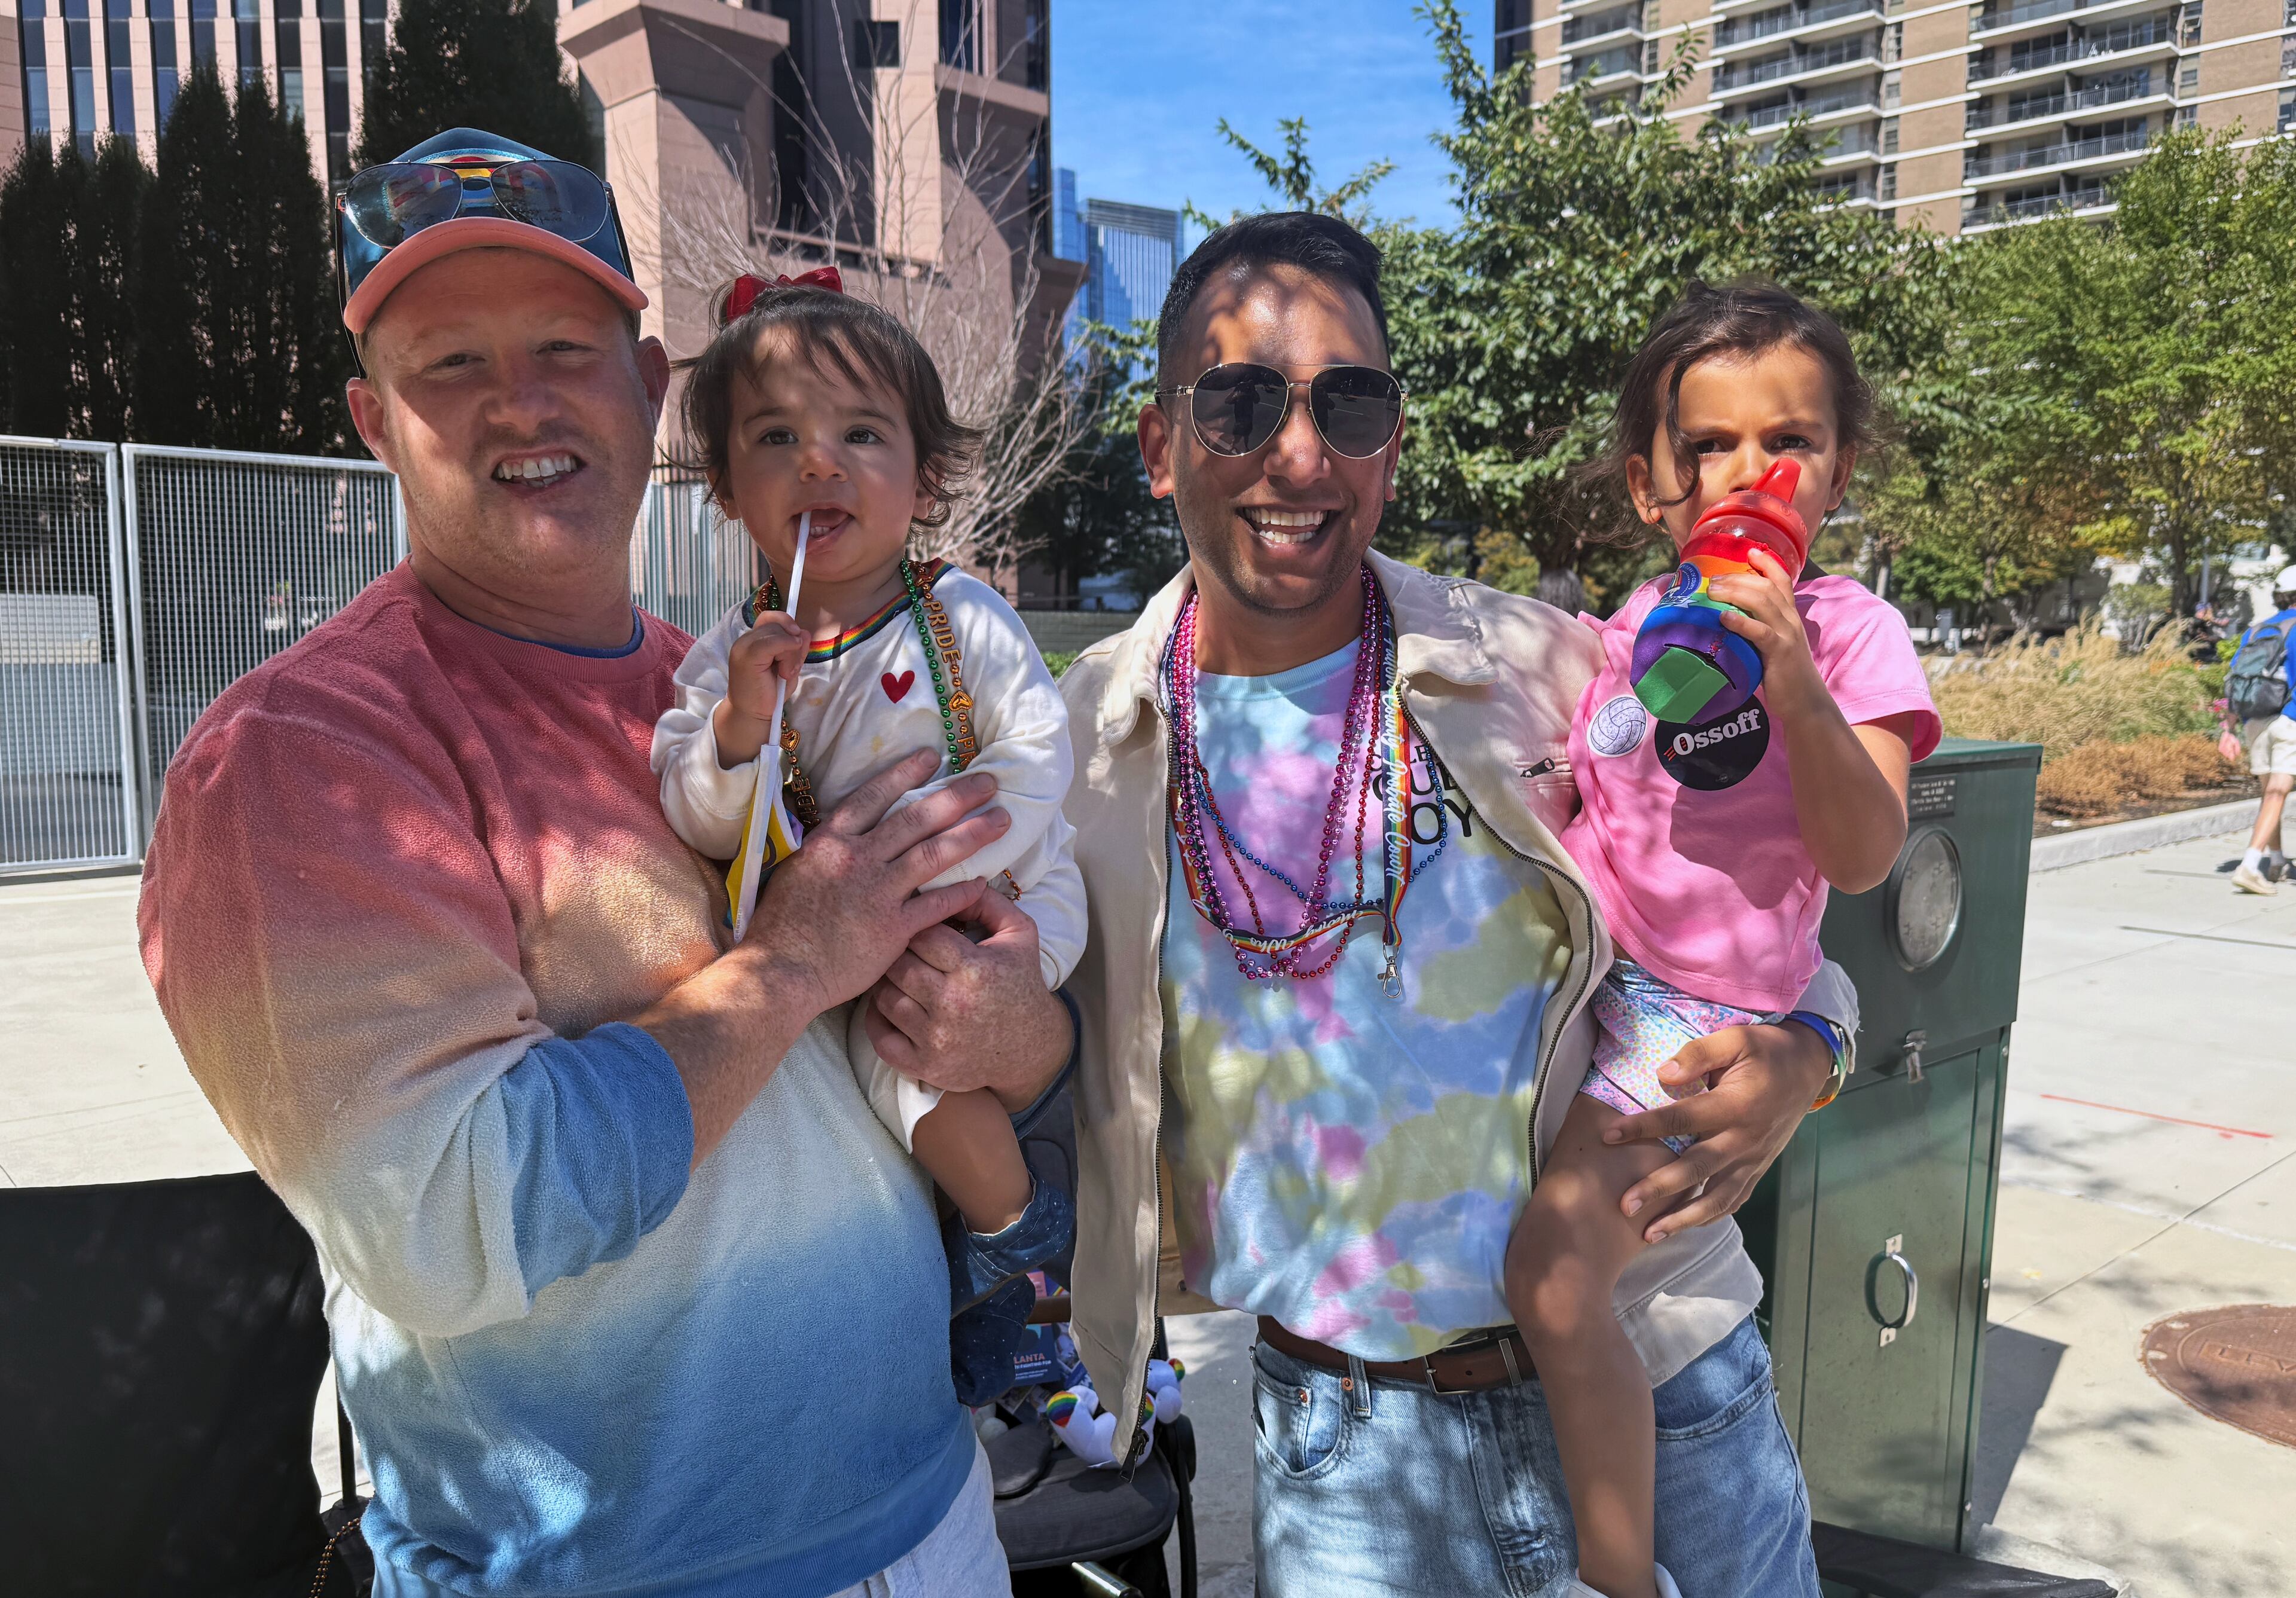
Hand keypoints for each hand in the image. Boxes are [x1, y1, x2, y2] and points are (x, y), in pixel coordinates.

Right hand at [714, 610, 807, 764]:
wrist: (753, 715)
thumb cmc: (769, 693)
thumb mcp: (788, 666)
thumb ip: (795, 648)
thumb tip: (804, 632)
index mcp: (753, 640)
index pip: (771, 617)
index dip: (787, 624)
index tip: (797, 644)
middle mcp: (745, 640)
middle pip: (778, 624)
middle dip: (793, 643)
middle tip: (791, 669)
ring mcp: (744, 646)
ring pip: (779, 633)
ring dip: (791, 653)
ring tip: (785, 674)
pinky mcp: (747, 656)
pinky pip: (774, 641)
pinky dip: (787, 654)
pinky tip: (784, 672)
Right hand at [744, 750, 1007, 1019]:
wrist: (778, 971)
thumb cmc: (780, 925)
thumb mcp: (795, 871)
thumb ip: (826, 850)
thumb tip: (846, 835)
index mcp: (830, 841)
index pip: (873, 796)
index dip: (904, 773)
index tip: (932, 757)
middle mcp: (857, 859)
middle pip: (915, 818)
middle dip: (956, 796)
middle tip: (989, 783)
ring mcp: (877, 892)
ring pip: (933, 854)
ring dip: (971, 835)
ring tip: (1001, 821)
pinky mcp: (892, 929)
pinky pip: (935, 904)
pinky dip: (960, 891)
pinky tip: (984, 882)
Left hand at [863, 889, 1071, 1111]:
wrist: (1030, 1049)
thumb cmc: (1021, 984)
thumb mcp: (1020, 935)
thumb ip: (989, 902)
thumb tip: (955, 879)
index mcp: (974, 969)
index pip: (922, 932)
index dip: (917, 924)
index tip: (920, 925)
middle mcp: (952, 1005)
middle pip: (898, 963)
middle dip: (898, 951)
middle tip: (903, 947)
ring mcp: (935, 1038)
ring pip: (884, 996)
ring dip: (886, 982)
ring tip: (898, 974)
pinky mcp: (922, 1065)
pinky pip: (880, 1037)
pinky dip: (877, 1019)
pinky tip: (889, 1005)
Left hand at [1598, 1020, 1833, 1242]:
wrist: (1808, 1068)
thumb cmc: (1766, 1050)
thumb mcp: (1735, 1039)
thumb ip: (1698, 1054)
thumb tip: (1662, 1075)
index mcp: (1736, 1105)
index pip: (1681, 1118)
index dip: (1643, 1127)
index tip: (1608, 1136)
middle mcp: (1744, 1139)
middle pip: (1696, 1168)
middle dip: (1659, 1189)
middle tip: (1624, 1205)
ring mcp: (1753, 1159)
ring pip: (1716, 1197)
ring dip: (1683, 1219)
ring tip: (1649, 1235)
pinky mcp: (1758, 1168)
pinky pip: (1734, 1200)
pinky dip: (1709, 1217)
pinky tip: (1684, 1227)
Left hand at [1708, 549, 1821, 708]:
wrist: (1807, 702)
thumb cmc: (1785, 675)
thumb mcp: (1775, 645)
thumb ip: (1759, 629)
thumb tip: (1728, 619)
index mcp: (1789, 616)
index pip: (1782, 581)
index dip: (1767, 563)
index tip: (1749, 551)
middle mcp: (1790, 620)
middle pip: (1767, 587)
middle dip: (1739, 578)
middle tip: (1714, 578)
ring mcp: (1786, 635)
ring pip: (1764, 602)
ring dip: (1736, 593)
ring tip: (1713, 591)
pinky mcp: (1779, 653)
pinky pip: (1760, 632)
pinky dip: (1741, 622)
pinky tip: (1724, 617)